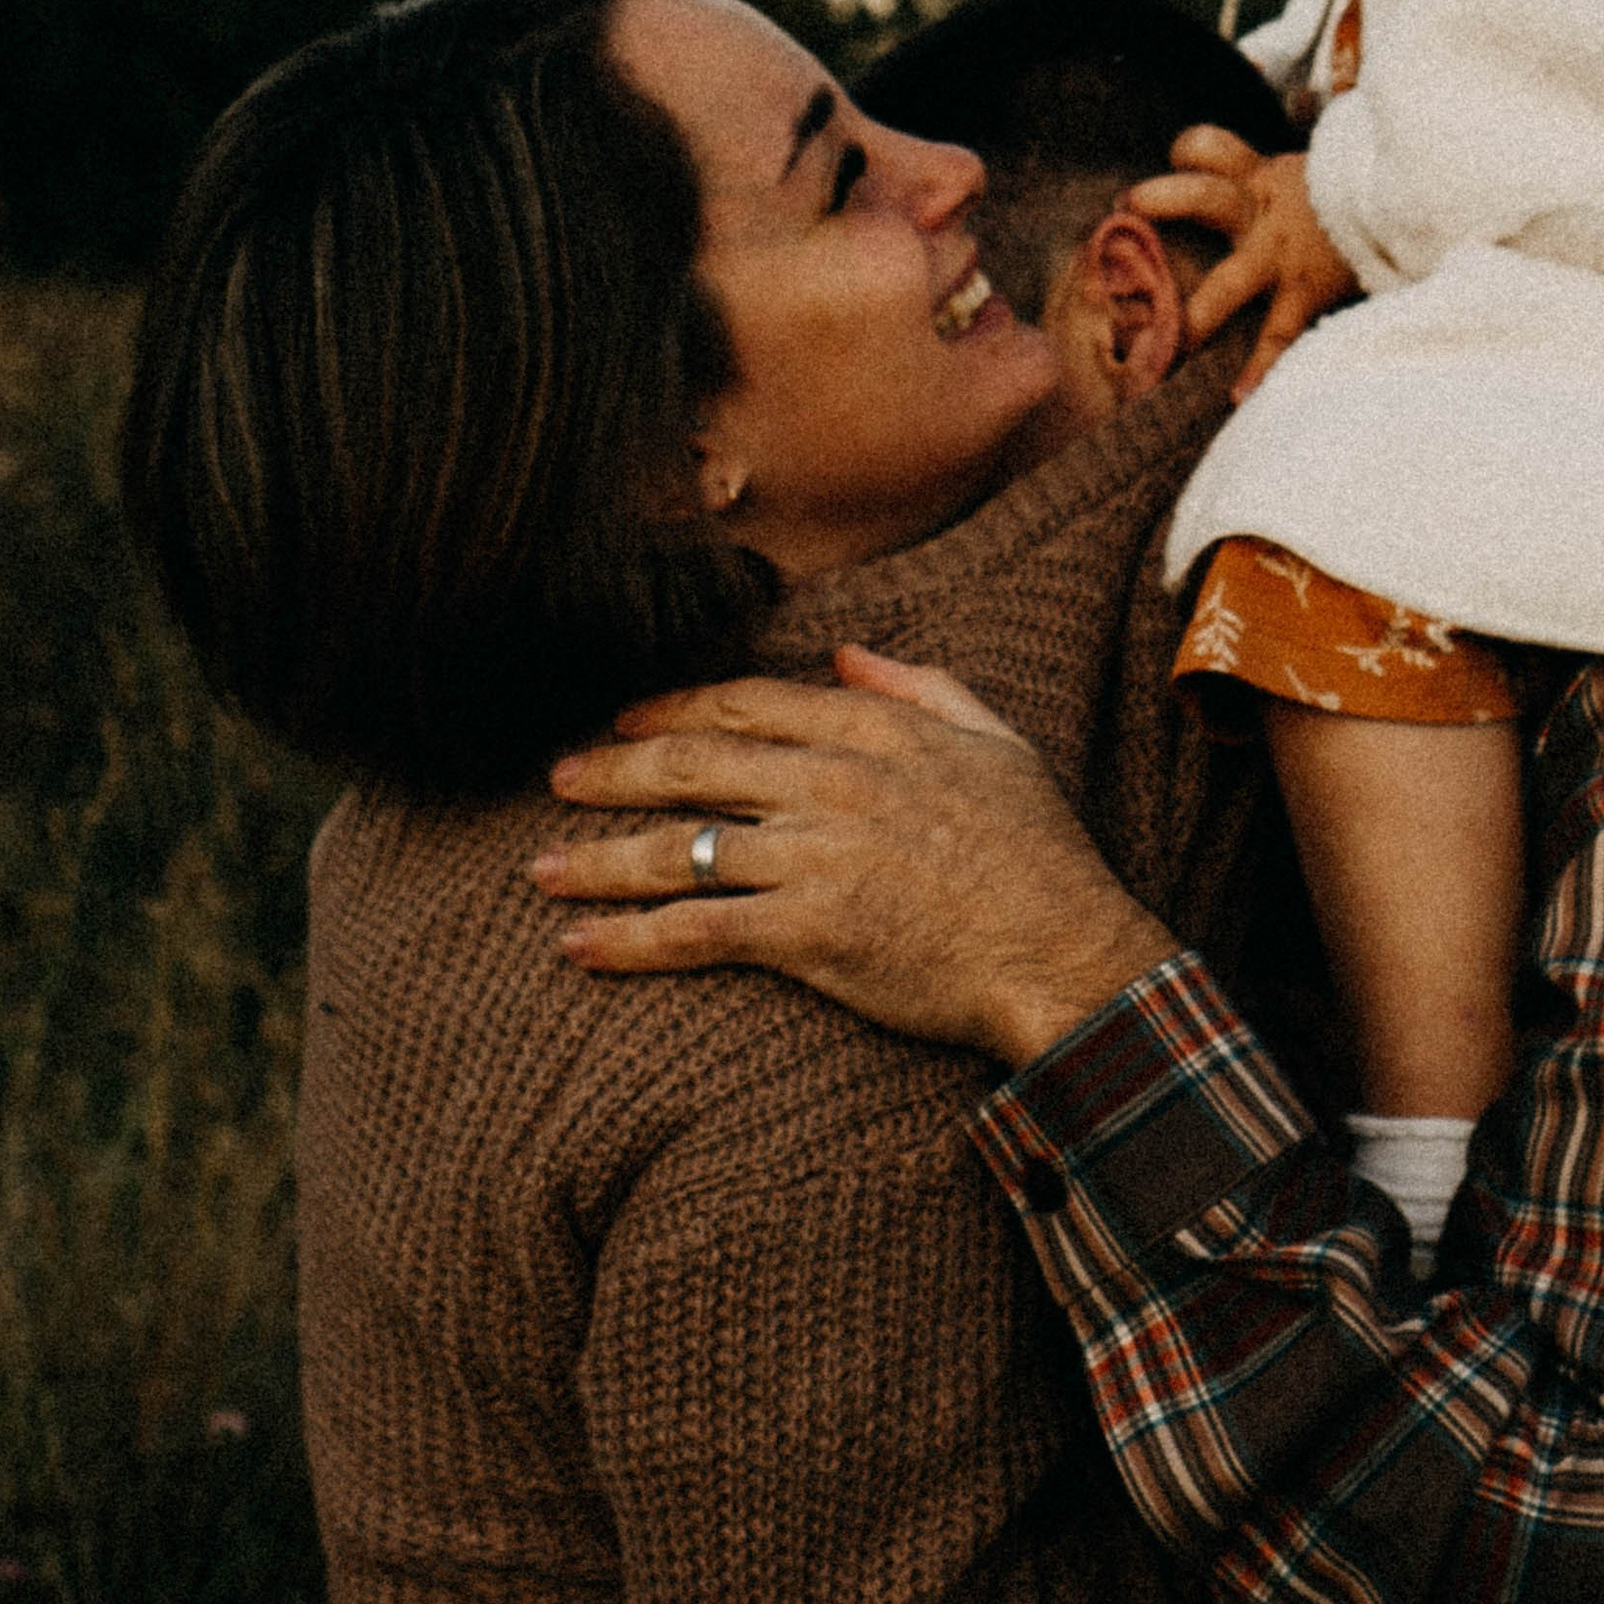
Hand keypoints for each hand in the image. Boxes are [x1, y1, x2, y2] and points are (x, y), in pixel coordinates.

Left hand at [530, 647, 1176, 1067]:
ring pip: (678, 846)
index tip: (625, 719)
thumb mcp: (997, 742)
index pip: (747, 705)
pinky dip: (630, 937)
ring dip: (598, 856)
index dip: (674, 708)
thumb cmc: (1042, 854)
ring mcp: (815, 855)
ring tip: (540, 868)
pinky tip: (581, 944)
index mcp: (873, 731)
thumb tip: (846, 653)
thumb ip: (920, 687)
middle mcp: (833, 782)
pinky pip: (696, 929)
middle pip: (693, 765)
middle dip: (613, 769)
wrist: (1063, 950)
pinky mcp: (807, 932)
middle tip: (558, 777)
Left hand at [1126, 129, 1356, 397]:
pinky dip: (1261, 366)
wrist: (1413, 204)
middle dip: (1161, 200)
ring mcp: (1282, 256)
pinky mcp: (1306, 291)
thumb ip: (1265, 180)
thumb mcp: (1306, 175)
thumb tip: (1229, 177)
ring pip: (1229, 283)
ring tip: (1162, 349)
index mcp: (1260, 179)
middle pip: (1203, 197)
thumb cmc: (1352, 198)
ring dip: (1194, 315)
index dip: (1184, 151)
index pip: (1210, 149)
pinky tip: (1238, 396)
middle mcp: (1263, 213)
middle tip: (1124, 209)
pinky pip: (1279, 333)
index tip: (1162, 169)